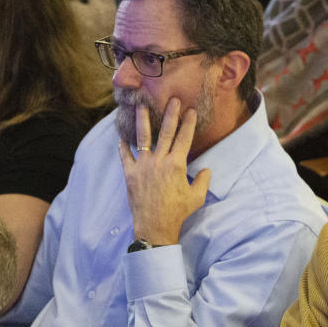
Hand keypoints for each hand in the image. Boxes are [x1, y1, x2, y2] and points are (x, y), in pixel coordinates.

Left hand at [118, 98, 211, 244]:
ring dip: (142, 121)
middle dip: (170, 114)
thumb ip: (203, 181)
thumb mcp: (196, 197)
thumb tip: (206, 170)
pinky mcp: (130, 174)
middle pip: (166, 132)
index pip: (184, 138)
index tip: (190, 110)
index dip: (188, 123)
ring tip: (140, 106)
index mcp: (177, 165)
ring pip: (143, 138)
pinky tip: (121, 137)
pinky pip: (125, 157)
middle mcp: (159, 161)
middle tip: (172, 99)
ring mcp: (143, 166)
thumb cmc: (178, 213)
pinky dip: (123, 147)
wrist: (155, 227)